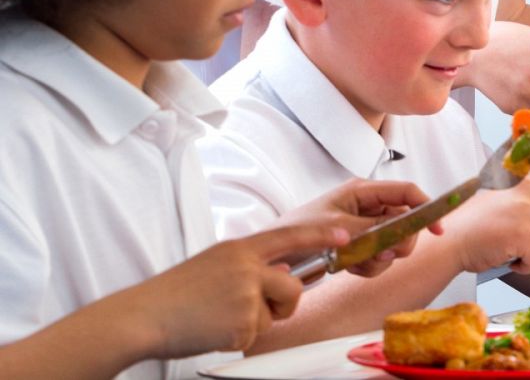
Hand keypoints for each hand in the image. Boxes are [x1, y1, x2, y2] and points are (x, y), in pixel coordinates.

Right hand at [126, 223, 351, 358]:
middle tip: (253, 309)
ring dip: (256, 322)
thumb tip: (279, 273)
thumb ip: (248, 266)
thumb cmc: (174, 295)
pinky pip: (255, 335)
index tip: (345, 234)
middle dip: (283, 304)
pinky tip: (213, 330)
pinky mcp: (241, 323)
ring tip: (221, 317)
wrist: (142, 317)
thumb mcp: (214, 265)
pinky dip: (237, 338)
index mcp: (238, 249)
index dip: (320, 235)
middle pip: (292, 287)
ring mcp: (245, 295)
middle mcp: (246, 268)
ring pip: (275, 314)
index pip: (289, 236)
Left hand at [275, 179, 436, 277]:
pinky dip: (370, 266)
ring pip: (394, 242)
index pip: (406, 192)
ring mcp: (363, 227)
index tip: (437, 228)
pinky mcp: (358, 246)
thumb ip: (374, 228)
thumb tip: (401, 232)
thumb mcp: (338, 229)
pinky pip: (379, 256)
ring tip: (358, 263)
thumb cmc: (296, 233)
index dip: (426, 207)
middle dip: (399, 241)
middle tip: (387, 253)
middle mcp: (366, 206)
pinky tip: (351, 268)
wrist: (272, 259)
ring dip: (381, 257)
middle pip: (405, 220)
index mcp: (362, 191)